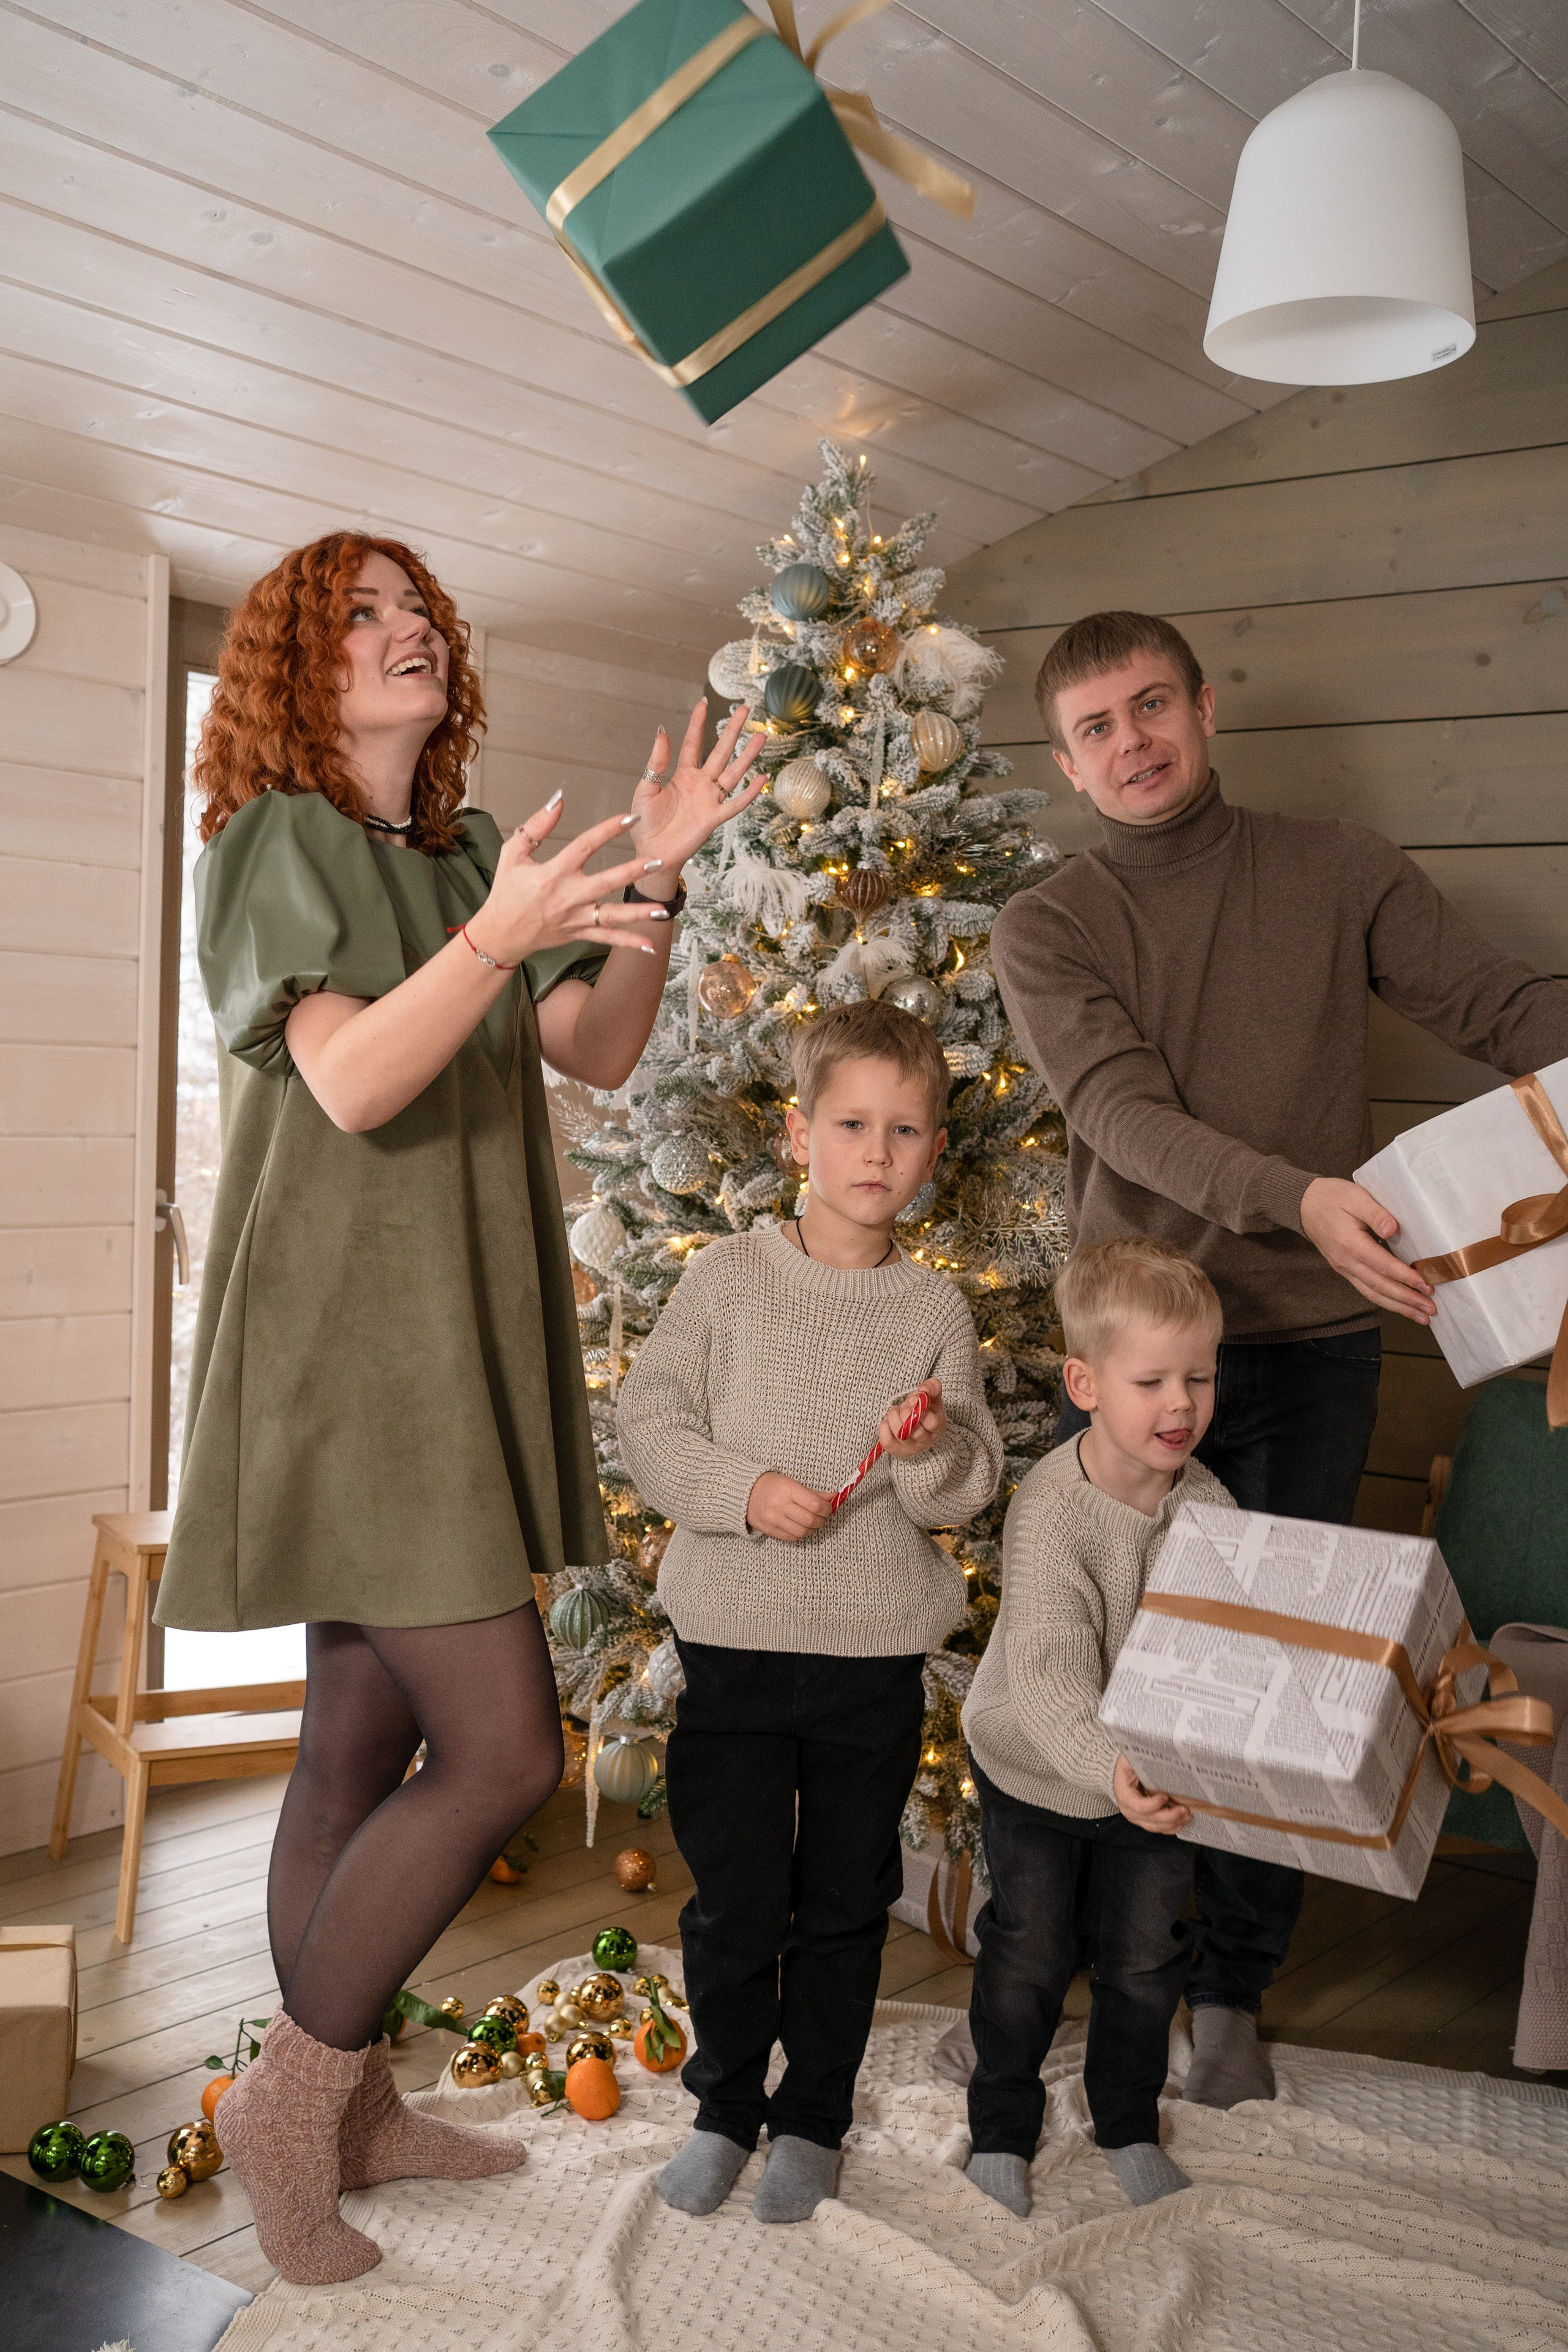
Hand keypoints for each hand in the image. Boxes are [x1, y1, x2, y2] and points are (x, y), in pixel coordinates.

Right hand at [464, 798, 673, 967]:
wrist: (499, 934)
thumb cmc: (506, 892)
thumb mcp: (513, 853)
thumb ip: (536, 826)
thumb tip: (558, 800)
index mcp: (554, 872)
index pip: (586, 845)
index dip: (608, 830)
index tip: (629, 818)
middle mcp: (567, 896)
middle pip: (607, 881)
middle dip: (634, 871)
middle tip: (658, 861)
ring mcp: (575, 918)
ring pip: (612, 915)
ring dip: (639, 912)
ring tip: (663, 907)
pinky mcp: (578, 934)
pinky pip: (606, 938)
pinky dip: (628, 942)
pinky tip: (649, 945)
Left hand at [628, 700, 765, 892]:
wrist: (651, 852)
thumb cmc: (645, 823)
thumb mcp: (646, 788)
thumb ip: (656, 761)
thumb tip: (662, 730)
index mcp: (682, 775)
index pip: (693, 743)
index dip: (698, 723)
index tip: (704, 702)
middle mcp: (700, 784)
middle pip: (721, 751)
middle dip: (733, 730)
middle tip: (745, 709)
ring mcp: (710, 800)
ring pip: (733, 773)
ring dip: (747, 755)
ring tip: (761, 737)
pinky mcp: (714, 818)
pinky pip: (735, 804)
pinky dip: (749, 793)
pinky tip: (762, 778)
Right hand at [745, 1471, 833, 1541]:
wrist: (745, 1493)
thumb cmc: (772, 1485)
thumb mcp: (793, 1484)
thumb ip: (815, 1493)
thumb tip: (835, 1497)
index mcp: (788, 1490)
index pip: (815, 1505)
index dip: (827, 1509)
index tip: (828, 1508)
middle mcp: (781, 1505)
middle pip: (811, 1520)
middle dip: (822, 1520)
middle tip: (822, 1516)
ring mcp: (774, 1519)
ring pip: (803, 1532)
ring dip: (812, 1529)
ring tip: (812, 1522)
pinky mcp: (770, 1530)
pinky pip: (792, 1538)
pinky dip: (801, 1534)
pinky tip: (800, 1527)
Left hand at [879, 1378, 946, 1457]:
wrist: (913, 1418)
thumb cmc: (924, 1407)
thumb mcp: (931, 1395)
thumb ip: (931, 1387)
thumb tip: (923, 1389)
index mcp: (938, 1428)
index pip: (932, 1423)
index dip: (920, 1409)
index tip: (914, 1399)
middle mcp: (926, 1441)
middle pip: (913, 1430)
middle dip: (904, 1412)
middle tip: (904, 1404)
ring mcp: (911, 1448)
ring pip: (899, 1433)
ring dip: (893, 1416)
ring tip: (896, 1411)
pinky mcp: (896, 1451)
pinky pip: (886, 1441)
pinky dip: (884, 1426)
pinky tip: (889, 1421)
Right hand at [1113, 1755, 1190, 1833]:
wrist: (1121, 1776)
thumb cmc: (1127, 1767)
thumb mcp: (1128, 1759)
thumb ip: (1137, 1758)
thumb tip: (1156, 1751)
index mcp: (1124, 1795)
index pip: (1137, 1805)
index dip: (1152, 1804)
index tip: (1165, 1796)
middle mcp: (1130, 1811)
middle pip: (1150, 1820)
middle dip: (1169, 1816)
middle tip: (1184, 1809)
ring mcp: (1138, 1818)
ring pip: (1156, 1827)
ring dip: (1173, 1823)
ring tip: (1187, 1814)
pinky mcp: (1147, 1821)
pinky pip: (1160, 1829)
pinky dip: (1173, 1827)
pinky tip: (1183, 1820)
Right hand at [1299, 1177, 1435, 1324]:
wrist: (1305, 1205)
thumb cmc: (1333, 1197)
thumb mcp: (1356, 1197)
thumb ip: (1375, 1213)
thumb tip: (1393, 1229)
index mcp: (1350, 1245)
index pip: (1383, 1266)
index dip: (1406, 1278)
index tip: (1427, 1286)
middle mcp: (1346, 1262)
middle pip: (1380, 1287)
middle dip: (1407, 1300)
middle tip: (1431, 1310)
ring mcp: (1344, 1269)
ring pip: (1373, 1294)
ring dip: (1399, 1307)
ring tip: (1421, 1317)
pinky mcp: (1345, 1270)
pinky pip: (1367, 1290)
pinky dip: (1386, 1301)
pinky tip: (1401, 1306)